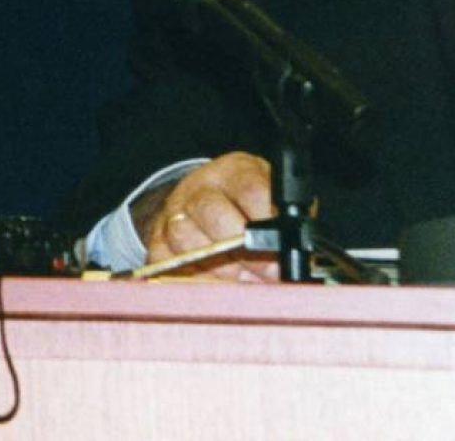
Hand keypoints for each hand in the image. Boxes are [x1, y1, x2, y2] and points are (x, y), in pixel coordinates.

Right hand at [135, 152, 279, 282]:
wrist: (203, 205)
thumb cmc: (250, 209)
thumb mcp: (275, 201)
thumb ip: (288, 219)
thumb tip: (298, 249)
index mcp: (235, 171)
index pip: (251, 190)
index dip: (268, 222)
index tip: (283, 247)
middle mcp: (200, 187)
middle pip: (214, 213)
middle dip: (245, 251)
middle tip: (267, 272)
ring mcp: (174, 212)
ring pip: (186, 237)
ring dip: (218, 267)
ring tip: (242, 278)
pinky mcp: (157, 240)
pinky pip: (167, 261)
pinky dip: (193, 278)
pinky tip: (216, 282)